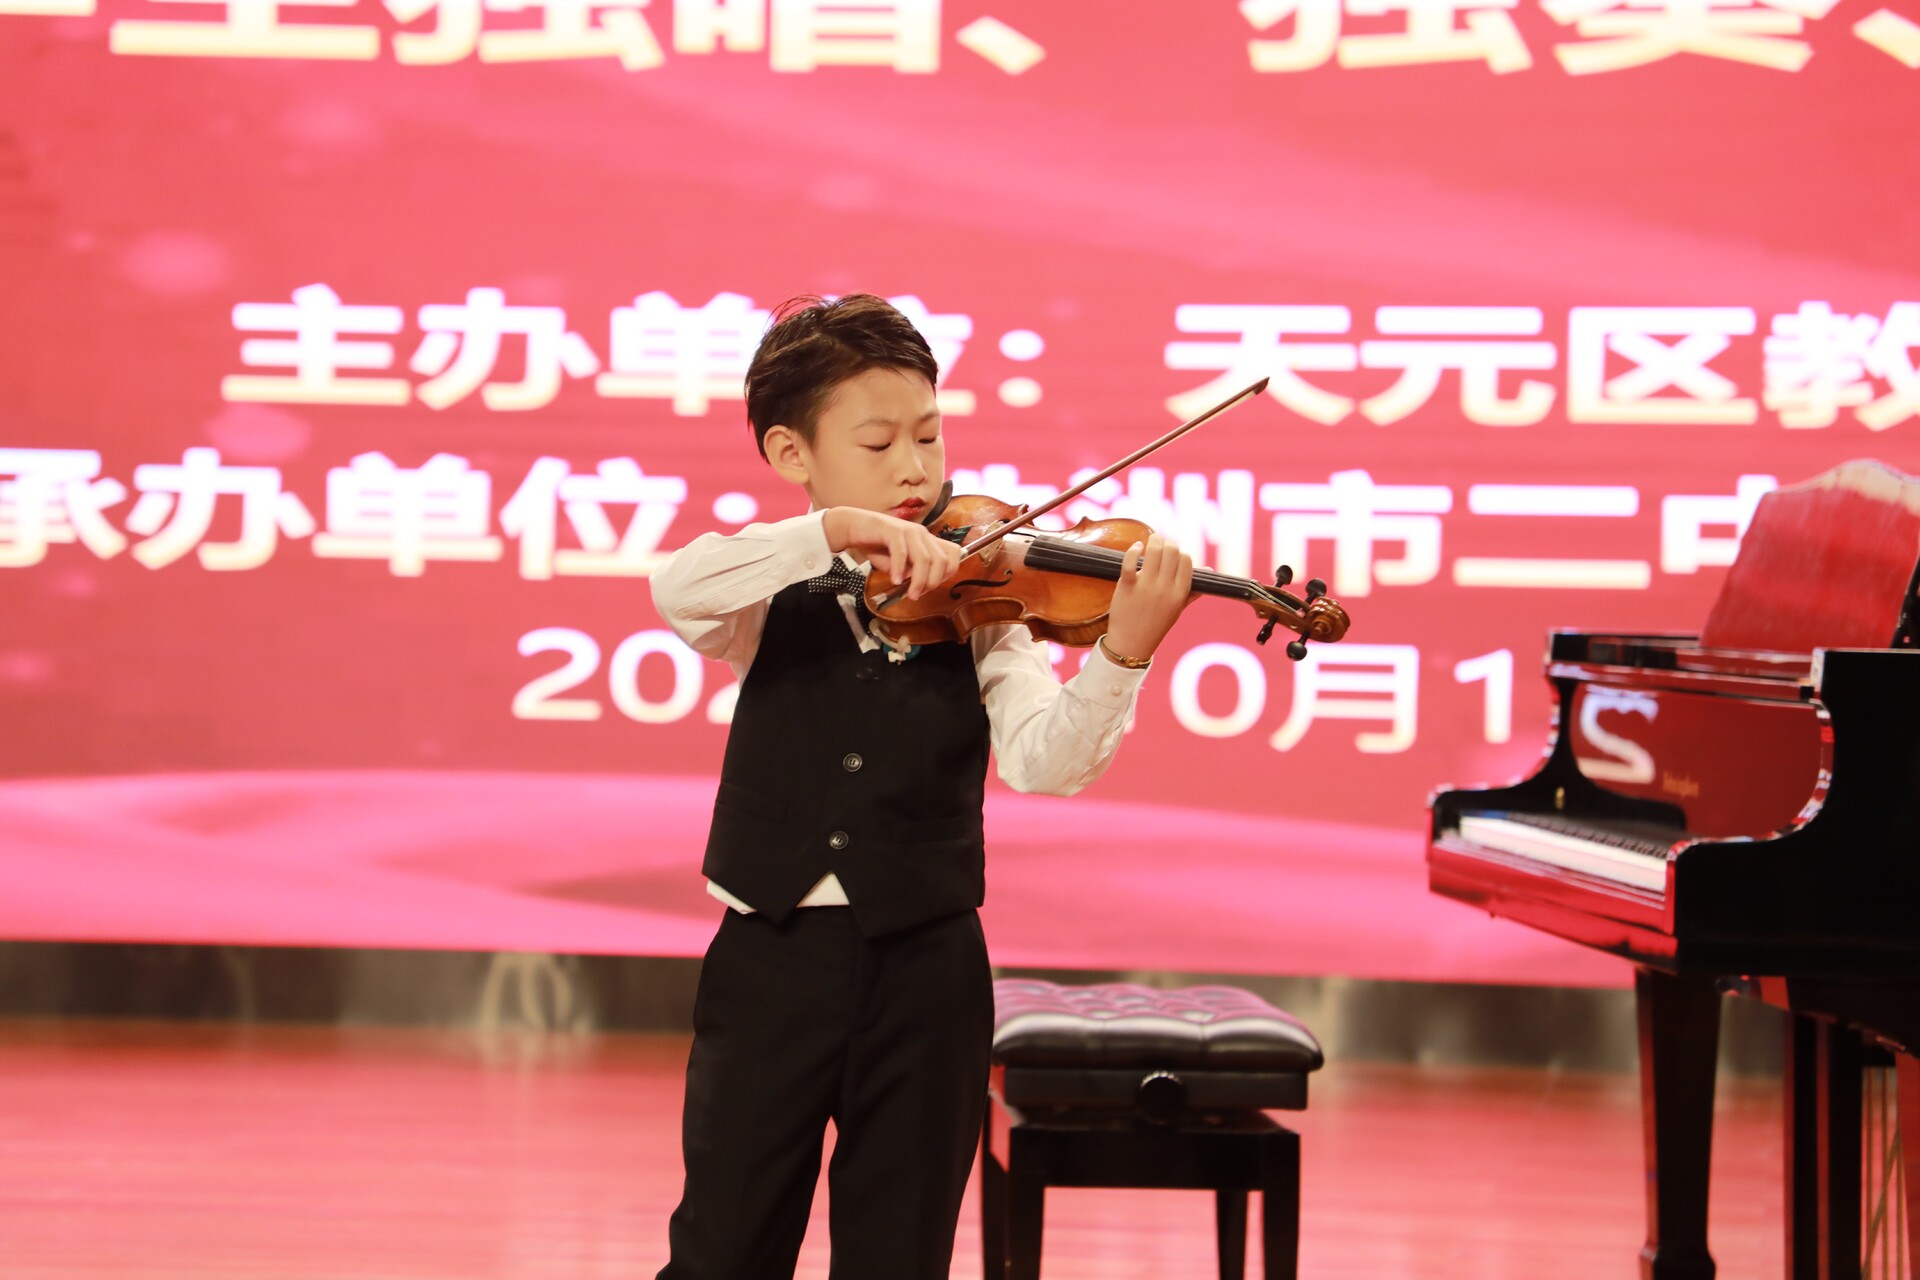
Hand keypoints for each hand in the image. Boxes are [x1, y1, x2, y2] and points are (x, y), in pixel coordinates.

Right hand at [823, 507, 963, 600]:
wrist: (853, 527)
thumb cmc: (876, 545)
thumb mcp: (898, 563)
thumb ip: (910, 571)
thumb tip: (919, 583)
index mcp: (927, 540)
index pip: (953, 554)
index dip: (946, 574)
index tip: (930, 587)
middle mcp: (922, 533)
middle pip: (942, 560)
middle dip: (932, 582)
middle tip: (918, 594)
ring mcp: (908, 530)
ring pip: (924, 559)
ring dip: (919, 580)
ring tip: (910, 594)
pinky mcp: (892, 530)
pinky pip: (901, 552)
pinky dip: (899, 569)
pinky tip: (894, 580)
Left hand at [1102, 533, 1194, 661]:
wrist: (1132, 643)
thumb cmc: (1156, 624)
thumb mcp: (1178, 608)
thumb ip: (1192, 589)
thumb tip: (1209, 570)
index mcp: (1180, 593)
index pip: (1187, 561)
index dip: (1181, 553)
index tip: (1173, 554)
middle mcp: (1165, 588)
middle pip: (1172, 551)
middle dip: (1167, 543)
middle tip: (1161, 544)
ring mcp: (1146, 587)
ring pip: (1154, 551)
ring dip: (1154, 540)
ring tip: (1151, 540)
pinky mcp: (1127, 586)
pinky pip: (1130, 562)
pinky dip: (1134, 550)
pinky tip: (1136, 547)